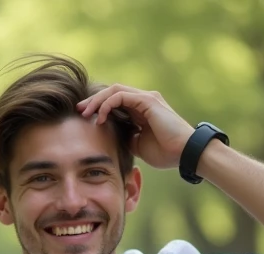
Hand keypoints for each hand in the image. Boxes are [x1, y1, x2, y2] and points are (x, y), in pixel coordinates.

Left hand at [77, 84, 194, 170]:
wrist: (184, 153)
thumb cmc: (166, 152)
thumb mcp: (139, 146)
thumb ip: (127, 138)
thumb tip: (113, 138)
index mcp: (142, 110)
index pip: (115, 102)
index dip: (98, 107)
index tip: (84, 118)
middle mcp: (143, 100)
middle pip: (112, 92)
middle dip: (93, 100)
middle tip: (79, 110)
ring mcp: (146, 98)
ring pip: (114, 90)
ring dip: (97, 100)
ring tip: (85, 113)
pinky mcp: (147, 100)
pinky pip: (121, 96)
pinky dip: (108, 104)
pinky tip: (100, 117)